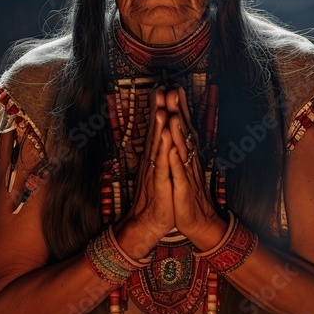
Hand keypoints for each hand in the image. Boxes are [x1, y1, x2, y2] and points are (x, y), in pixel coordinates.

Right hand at [114, 87, 174, 259]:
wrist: (147, 224)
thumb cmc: (157, 199)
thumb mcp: (161, 173)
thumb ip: (161, 154)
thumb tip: (163, 136)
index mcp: (156, 158)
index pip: (158, 130)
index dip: (162, 109)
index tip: (164, 88)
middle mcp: (153, 162)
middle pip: (156, 133)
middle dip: (159, 111)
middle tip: (161, 89)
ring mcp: (155, 173)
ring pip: (158, 147)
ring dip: (159, 129)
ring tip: (162, 110)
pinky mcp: (159, 186)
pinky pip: (162, 168)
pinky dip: (164, 154)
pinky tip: (166, 141)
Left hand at [165, 87, 227, 250]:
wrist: (198, 221)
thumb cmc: (187, 194)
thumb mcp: (183, 168)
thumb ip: (182, 149)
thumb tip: (179, 130)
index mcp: (187, 155)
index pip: (183, 127)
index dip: (179, 108)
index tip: (174, 88)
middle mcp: (189, 160)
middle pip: (184, 132)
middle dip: (178, 111)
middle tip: (173, 90)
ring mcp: (187, 173)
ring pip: (181, 149)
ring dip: (177, 131)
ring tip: (171, 114)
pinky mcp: (183, 188)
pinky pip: (178, 172)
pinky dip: (175, 159)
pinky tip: (172, 149)